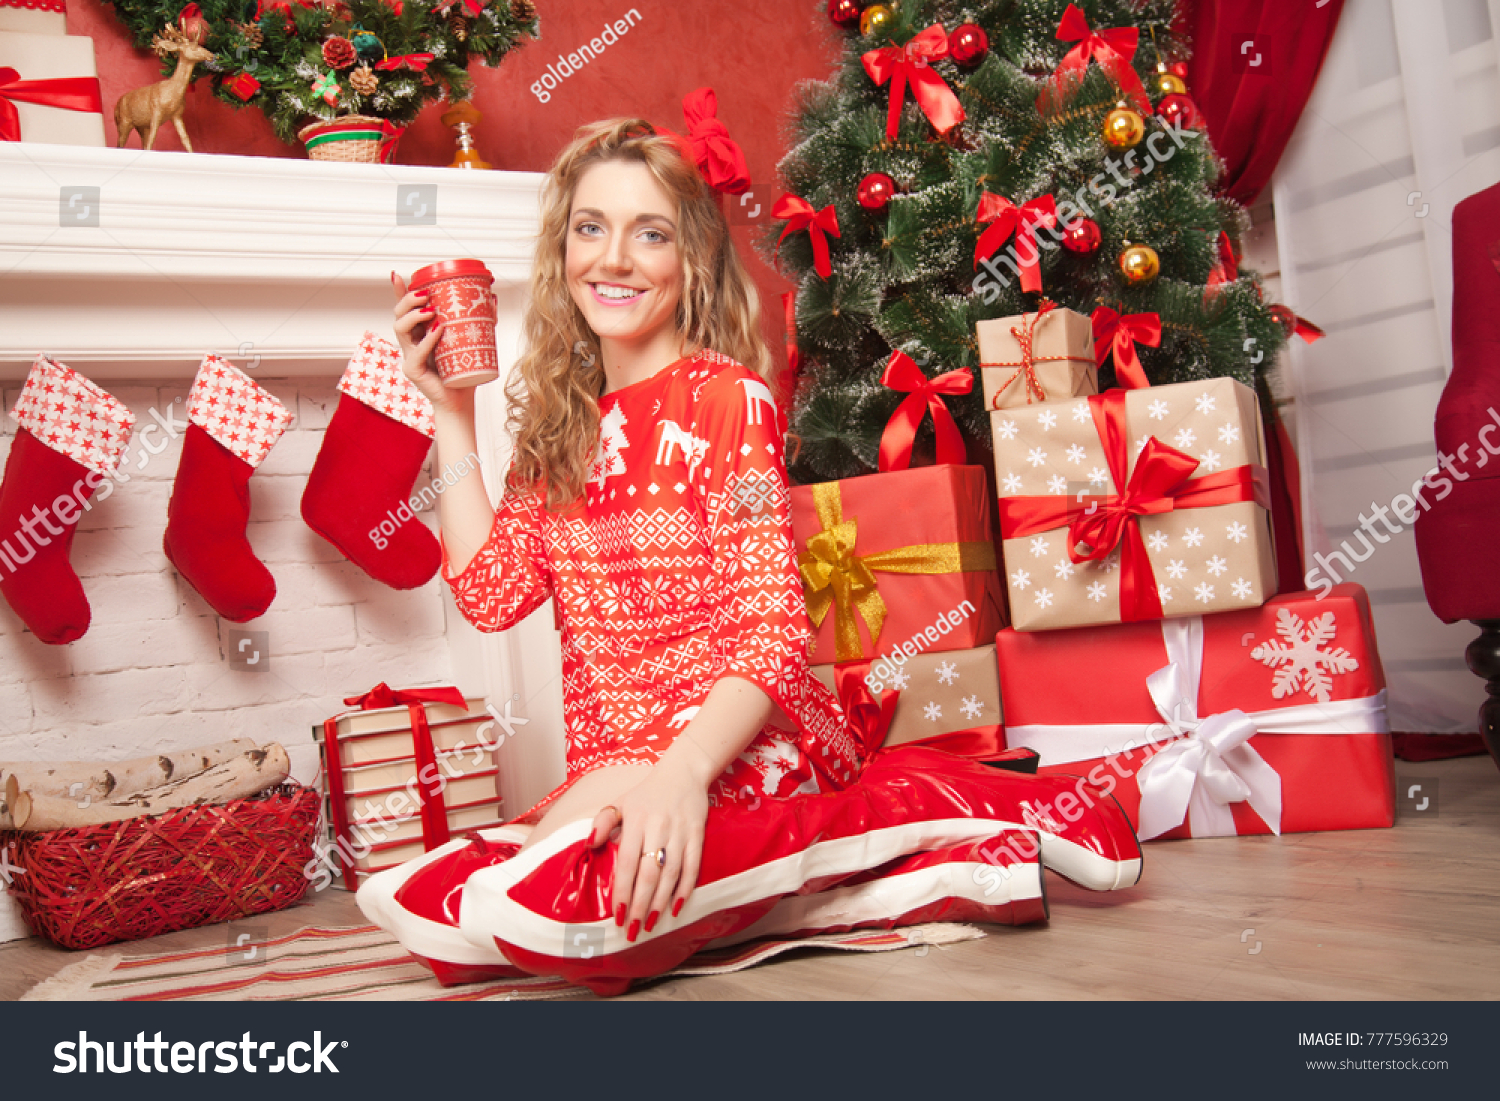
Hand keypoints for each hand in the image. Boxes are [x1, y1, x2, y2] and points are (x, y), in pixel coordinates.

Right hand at [390, 271, 470, 416]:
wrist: (461, 401)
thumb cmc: (464, 372)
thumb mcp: (472, 341)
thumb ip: (480, 321)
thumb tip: (492, 298)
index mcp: (420, 333)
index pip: (405, 309)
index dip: (398, 292)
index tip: (397, 274)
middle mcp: (411, 343)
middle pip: (398, 315)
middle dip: (407, 300)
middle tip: (425, 294)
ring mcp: (409, 356)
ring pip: (400, 329)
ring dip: (414, 316)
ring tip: (431, 310)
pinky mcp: (412, 371)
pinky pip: (415, 353)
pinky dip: (427, 340)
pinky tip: (437, 330)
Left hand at [588, 758, 707, 940]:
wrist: (684, 773)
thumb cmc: (646, 793)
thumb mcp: (620, 802)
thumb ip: (603, 822)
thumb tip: (589, 844)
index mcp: (636, 819)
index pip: (627, 861)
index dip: (622, 889)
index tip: (616, 913)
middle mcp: (658, 827)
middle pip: (649, 872)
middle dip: (639, 904)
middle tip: (631, 929)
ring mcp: (680, 832)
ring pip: (671, 873)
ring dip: (661, 901)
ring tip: (650, 923)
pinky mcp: (697, 835)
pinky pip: (692, 866)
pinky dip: (686, 888)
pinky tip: (676, 906)